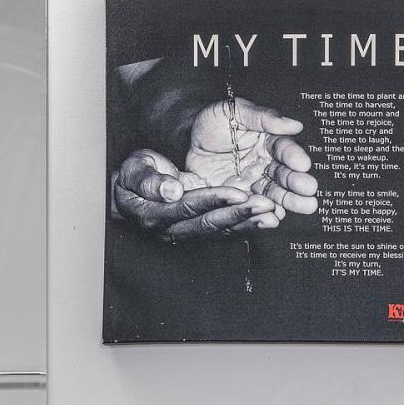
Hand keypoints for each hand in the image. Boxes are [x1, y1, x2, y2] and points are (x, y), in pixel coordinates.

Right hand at [111, 149, 281, 239]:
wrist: (130, 193)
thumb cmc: (132, 176)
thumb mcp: (134, 170)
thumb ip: (150, 181)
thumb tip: (172, 191)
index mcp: (155, 214)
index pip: (189, 207)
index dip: (214, 200)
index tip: (238, 192)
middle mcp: (172, 229)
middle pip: (210, 223)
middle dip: (240, 214)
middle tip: (266, 205)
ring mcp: (186, 233)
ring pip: (221, 231)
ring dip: (248, 223)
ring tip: (273, 215)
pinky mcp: (199, 232)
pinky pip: (224, 232)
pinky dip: (246, 226)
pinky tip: (266, 220)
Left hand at [186, 98, 320, 216]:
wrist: (189, 142)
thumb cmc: (214, 123)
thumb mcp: (234, 111)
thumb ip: (263, 116)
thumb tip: (292, 124)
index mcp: (267, 142)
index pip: (283, 148)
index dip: (293, 156)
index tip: (302, 164)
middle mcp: (264, 164)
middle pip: (283, 175)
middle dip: (297, 184)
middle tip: (309, 191)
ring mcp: (253, 183)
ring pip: (273, 194)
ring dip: (287, 202)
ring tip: (302, 206)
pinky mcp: (239, 199)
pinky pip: (253, 208)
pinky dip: (263, 215)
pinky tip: (274, 218)